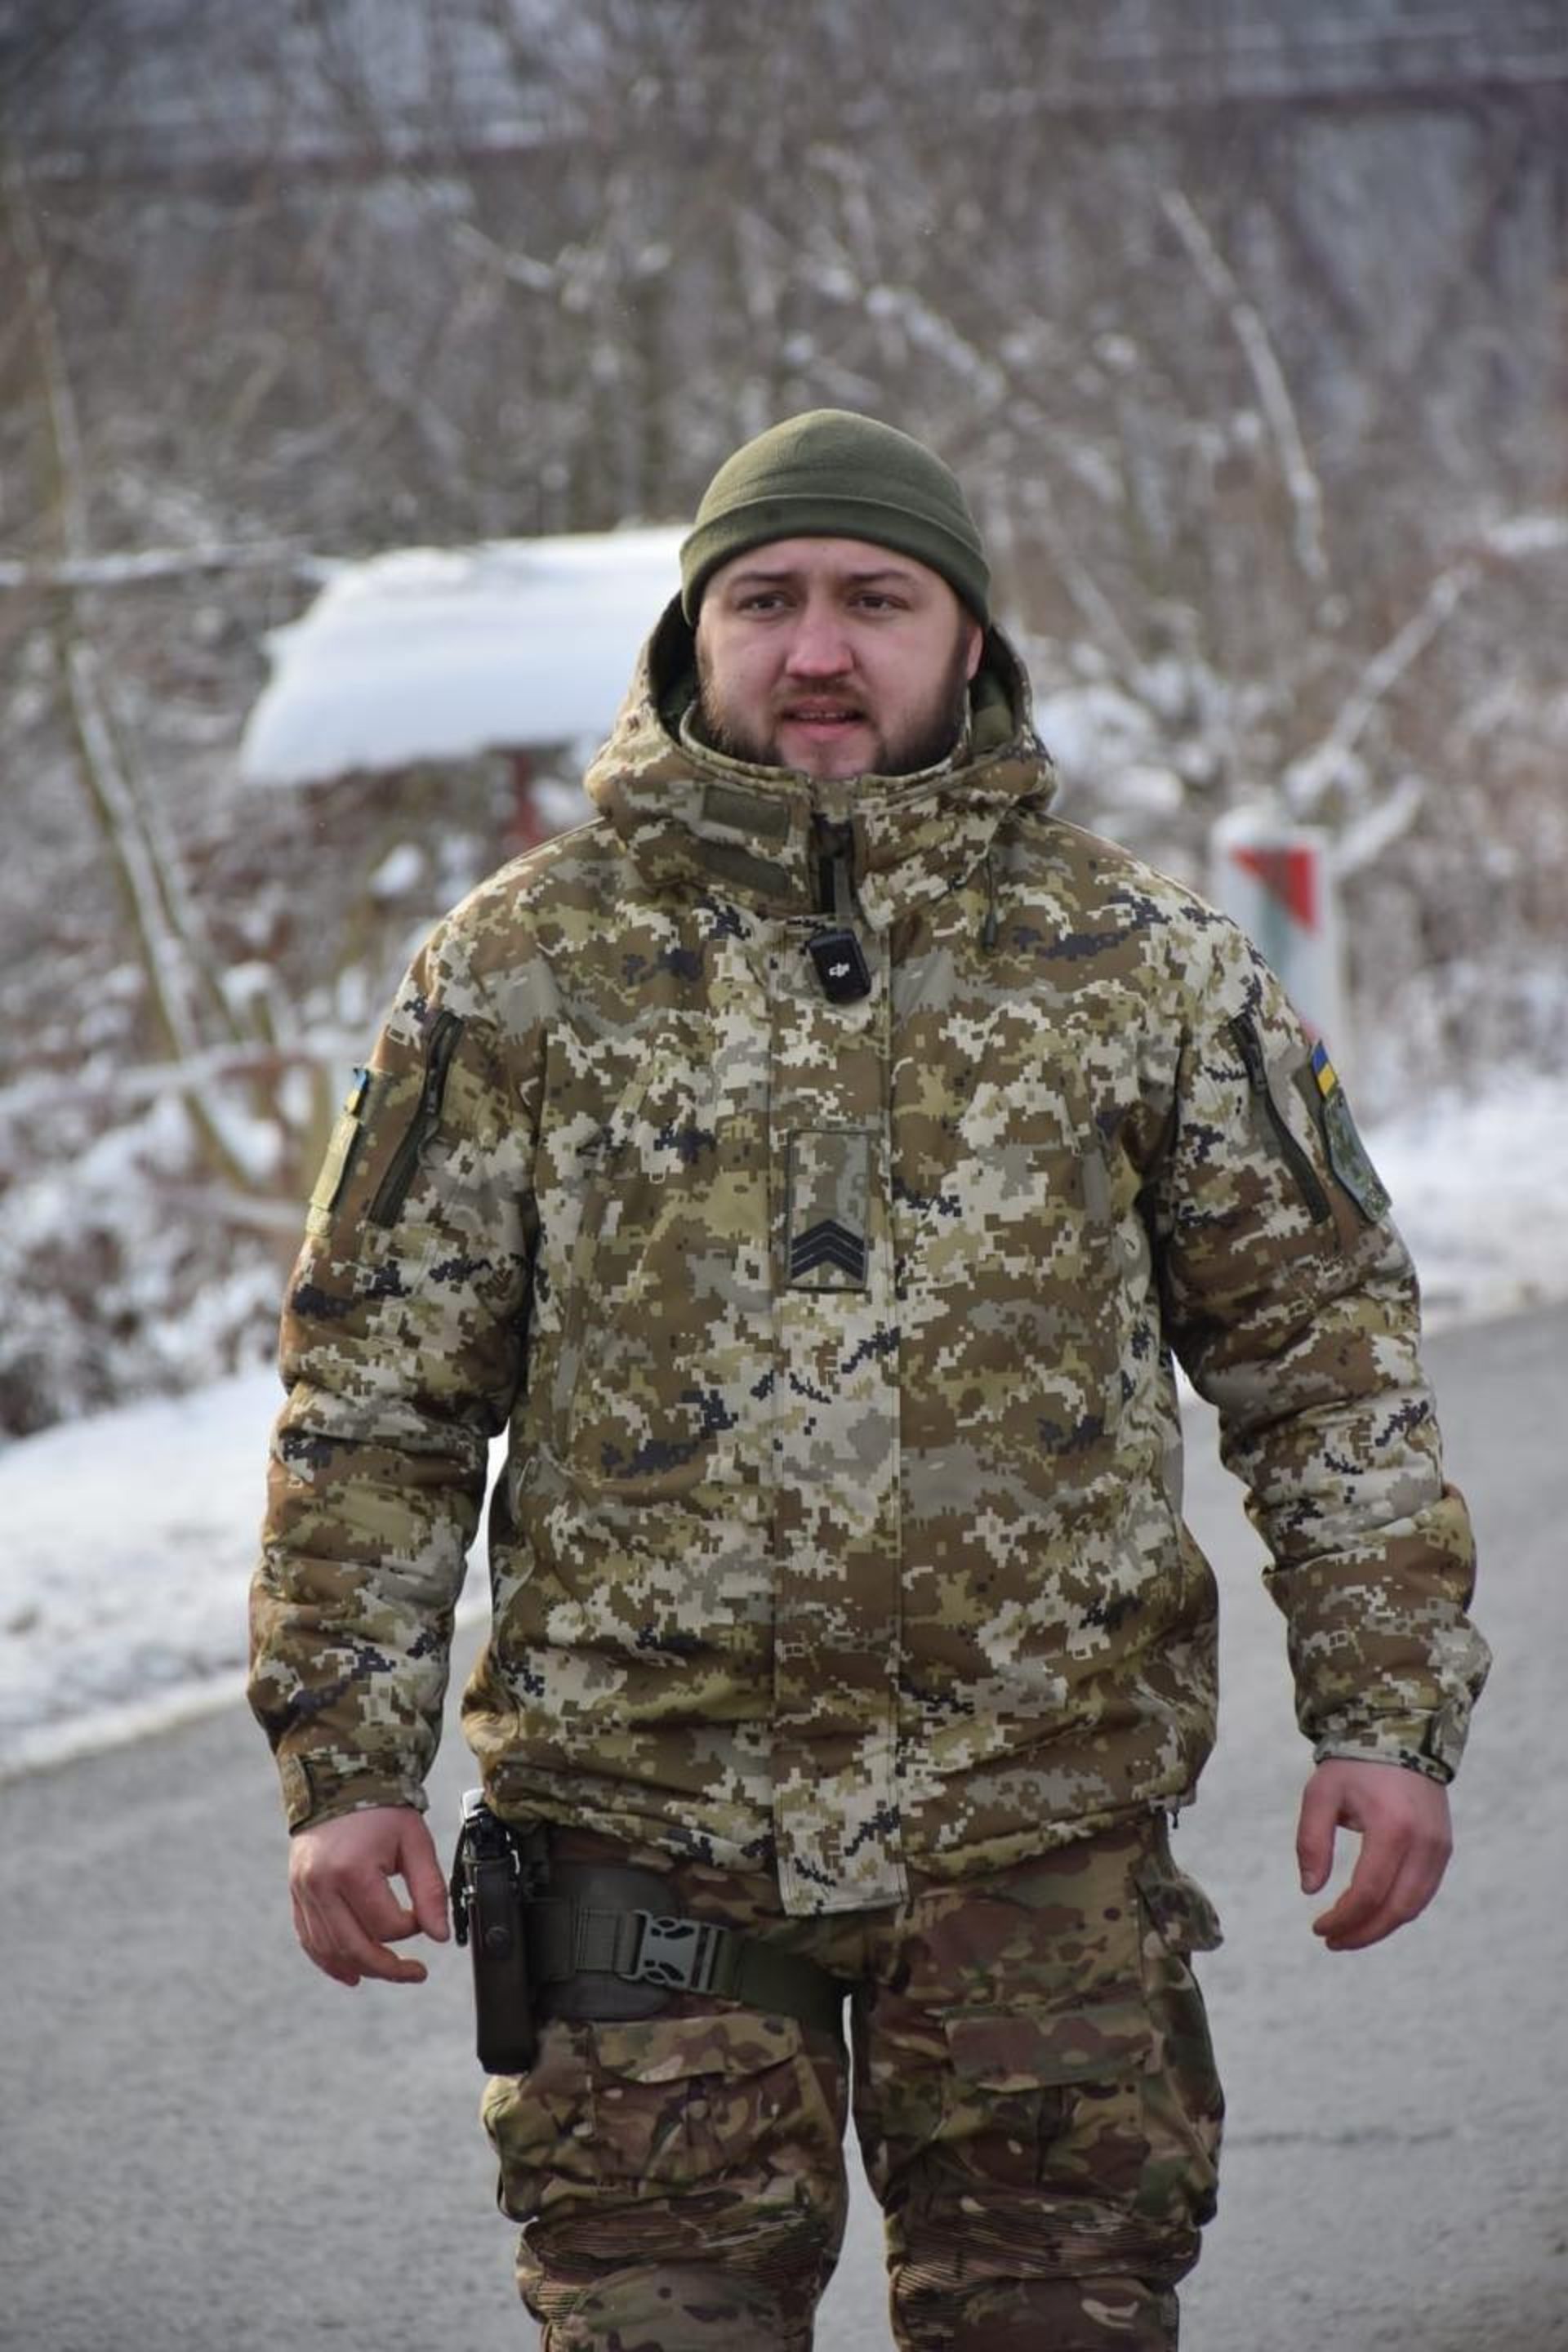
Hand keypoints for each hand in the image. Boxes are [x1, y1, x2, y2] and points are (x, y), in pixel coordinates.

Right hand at [289, 1804, 449, 1985]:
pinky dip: (329, 1961)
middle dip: (388, 1967)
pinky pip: (309, 1939)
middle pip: (354, 1947)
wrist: (340, 1781)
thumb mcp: (415, 1842)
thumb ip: (430, 1890)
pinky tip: (351, 1972)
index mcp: (351, 1870)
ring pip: (329, 1950)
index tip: (424, 1916)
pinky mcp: (296, 1894)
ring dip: (360, 1968)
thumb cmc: (381, 1811)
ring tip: (389, 1971)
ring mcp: (303, 1891)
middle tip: (416, 1973)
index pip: (386, 1925)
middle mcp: (320, 1885)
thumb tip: (440, 1937)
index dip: (412, 1927)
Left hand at [1296, 1758, 1452, 1951]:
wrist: (1401, 1735)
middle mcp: (1423, 1842)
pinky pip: (1424, 1891)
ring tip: (1349, 1934)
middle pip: (1396, 1908)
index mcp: (1391, 1827)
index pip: (1368, 1892)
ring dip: (1382, 1926)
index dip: (1343, 1919)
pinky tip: (1372, 1912)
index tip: (1318, 1928)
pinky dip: (1398, 1909)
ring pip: (1414, 1906)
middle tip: (1332, 1941)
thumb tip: (1310, 1889)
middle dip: (1363, 1932)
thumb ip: (1311, 1841)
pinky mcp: (1444, 1847)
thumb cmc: (1354, 1765)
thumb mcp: (1321, 1795)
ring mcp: (1439, 1847)